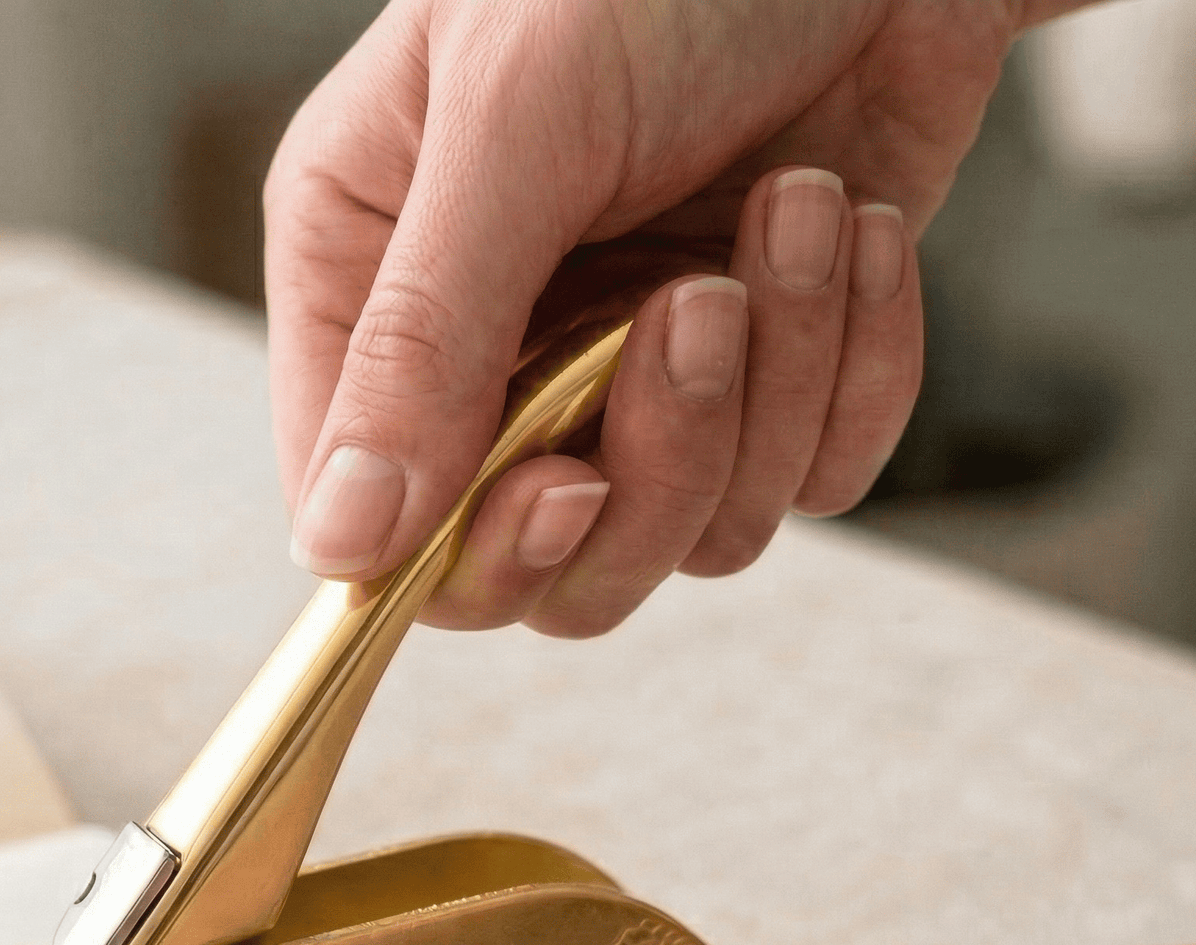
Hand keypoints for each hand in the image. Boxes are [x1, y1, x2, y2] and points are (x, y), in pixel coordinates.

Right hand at [264, 0, 1033, 635]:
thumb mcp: (516, 120)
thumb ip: (420, 341)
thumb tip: (339, 547)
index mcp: (376, 292)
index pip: (379, 526)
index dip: (470, 553)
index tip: (564, 484)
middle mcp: (499, 363)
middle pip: (549, 574)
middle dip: (651, 468)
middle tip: (700, 307)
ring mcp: (635, 384)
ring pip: (693, 538)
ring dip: (773, 389)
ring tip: (794, 204)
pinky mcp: (772, 384)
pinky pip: (813, 482)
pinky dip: (856, 373)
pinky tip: (853, 226)